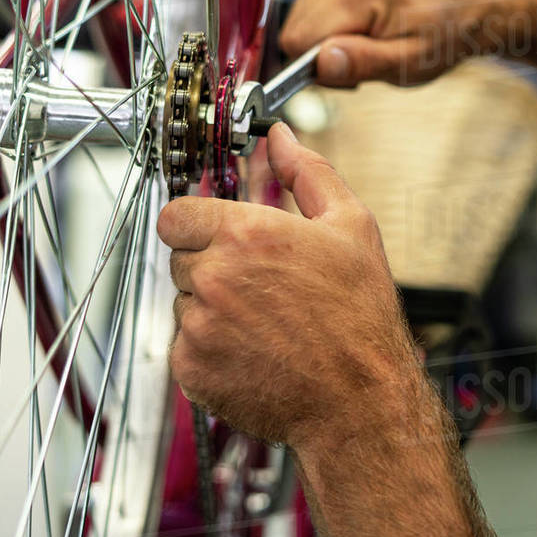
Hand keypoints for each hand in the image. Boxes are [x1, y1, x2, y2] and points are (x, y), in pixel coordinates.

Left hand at [157, 123, 421, 445]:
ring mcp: (197, 325)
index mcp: (246, 233)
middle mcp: (213, 276)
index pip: (177, 212)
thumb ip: (308, 172)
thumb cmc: (359, 315)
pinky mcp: (190, 367)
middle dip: (212, 262)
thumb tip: (282, 138)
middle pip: (180, 256)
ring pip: (182, 300)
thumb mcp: (351, 226)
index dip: (199, 220)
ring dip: (211, 304)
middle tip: (260, 280)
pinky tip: (255, 347)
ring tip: (265, 318)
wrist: (358, 398)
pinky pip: (184, 343)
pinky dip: (210, 345)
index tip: (221, 232)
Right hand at [279, 0, 496, 87]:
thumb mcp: (410, 62)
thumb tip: (320, 63)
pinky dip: (329, 21)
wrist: (462, 3)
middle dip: (324, 52)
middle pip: (296, 29)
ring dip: (326, 37)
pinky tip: (361, 23)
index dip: (322, 66)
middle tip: (366, 54)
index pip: (299, 41)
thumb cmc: (442, 34)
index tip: (353, 70)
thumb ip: (364, 63)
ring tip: (367, 38)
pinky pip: (308, 3)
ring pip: (299, 18)